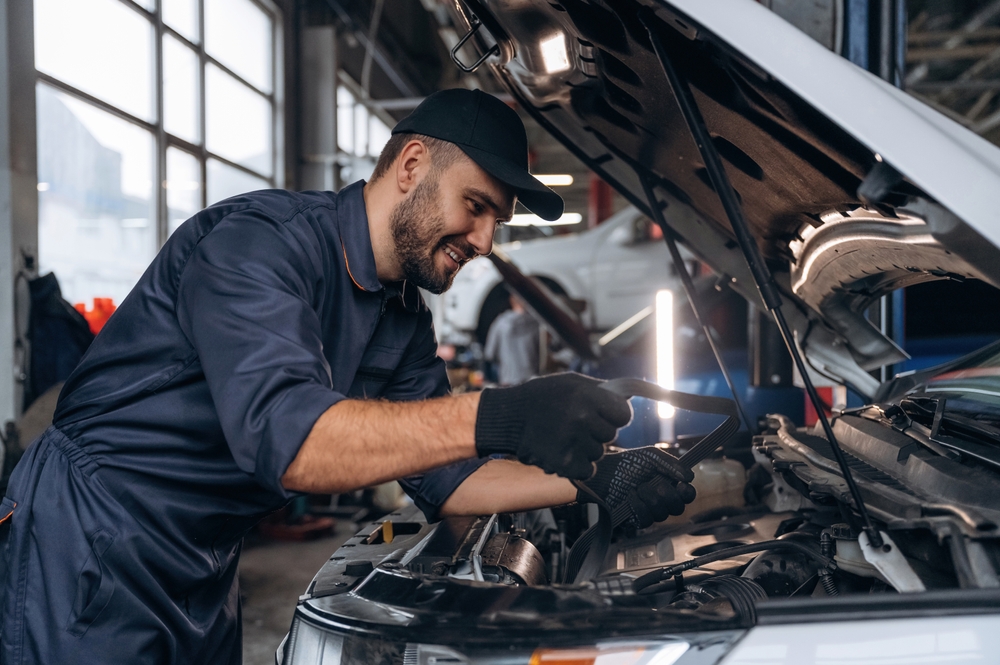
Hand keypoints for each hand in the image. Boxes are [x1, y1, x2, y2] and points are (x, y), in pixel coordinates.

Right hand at [474, 373, 631, 479]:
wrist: (509, 417)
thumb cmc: (542, 396)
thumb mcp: (573, 382)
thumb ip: (601, 391)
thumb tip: (629, 399)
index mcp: (588, 396)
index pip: (623, 415)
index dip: (614, 415)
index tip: (603, 414)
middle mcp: (582, 419)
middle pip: (611, 435)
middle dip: (598, 430)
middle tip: (576, 423)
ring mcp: (573, 443)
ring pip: (599, 453)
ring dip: (586, 447)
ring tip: (566, 435)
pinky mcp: (563, 464)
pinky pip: (587, 469)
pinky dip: (577, 464)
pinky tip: (563, 450)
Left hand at [578, 446, 695, 527]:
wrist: (603, 472)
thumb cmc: (627, 463)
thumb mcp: (651, 456)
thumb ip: (671, 463)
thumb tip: (689, 476)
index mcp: (669, 485)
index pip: (687, 495)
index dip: (688, 493)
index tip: (681, 484)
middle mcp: (662, 500)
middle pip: (678, 508)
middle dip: (669, 496)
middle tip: (657, 484)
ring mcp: (649, 511)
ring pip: (662, 514)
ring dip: (651, 499)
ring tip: (638, 487)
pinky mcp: (635, 520)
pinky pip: (646, 520)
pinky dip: (639, 507)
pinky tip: (631, 497)